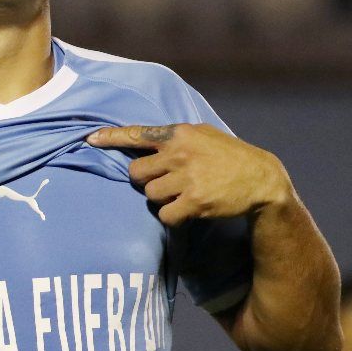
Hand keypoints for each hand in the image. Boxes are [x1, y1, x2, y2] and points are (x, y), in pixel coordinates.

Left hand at [87, 123, 292, 225]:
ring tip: (182, 194)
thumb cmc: (228, 156)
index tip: (90, 138)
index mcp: (180, 133)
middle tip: (164, 182)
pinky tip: (187, 210)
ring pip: (149, 195)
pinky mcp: (194, 201)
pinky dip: (172, 216)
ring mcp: (187, 178)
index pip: (138, 134)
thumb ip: (174, 138)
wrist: (261, 179)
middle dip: (144, 180)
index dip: (111, 137)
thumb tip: (143, 141)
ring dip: (161, 199)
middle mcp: (180, 153)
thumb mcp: (202, 135)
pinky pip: (165, 214)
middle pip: (136, 172)